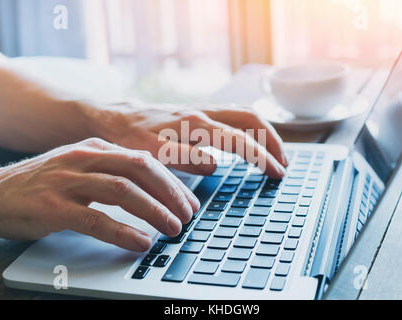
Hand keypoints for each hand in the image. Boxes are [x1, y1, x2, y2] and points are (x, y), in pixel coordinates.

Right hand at [0, 138, 199, 251]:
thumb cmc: (44, 184)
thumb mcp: (82, 168)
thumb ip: (113, 174)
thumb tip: (153, 192)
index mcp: (96, 148)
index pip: (145, 161)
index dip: (173, 183)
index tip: (189, 202)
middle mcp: (85, 157)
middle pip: (141, 170)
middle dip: (171, 194)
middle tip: (188, 216)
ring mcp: (68, 180)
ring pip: (123, 191)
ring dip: (154, 211)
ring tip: (173, 229)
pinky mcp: (52, 206)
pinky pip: (95, 218)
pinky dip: (122, 231)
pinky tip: (140, 241)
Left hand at [91, 104, 287, 177]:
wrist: (117, 118)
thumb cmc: (131, 138)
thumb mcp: (150, 154)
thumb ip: (182, 158)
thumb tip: (215, 164)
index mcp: (193, 124)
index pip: (240, 138)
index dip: (262, 156)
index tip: (276, 173)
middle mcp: (203, 112)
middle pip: (251, 119)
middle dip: (273, 142)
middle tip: (284, 166)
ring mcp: (204, 110)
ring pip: (246, 114)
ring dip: (266, 133)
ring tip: (277, 155)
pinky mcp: (201, 112)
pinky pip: (236, 115)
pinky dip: (253, 129)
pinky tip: (255, 142)